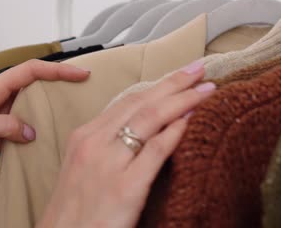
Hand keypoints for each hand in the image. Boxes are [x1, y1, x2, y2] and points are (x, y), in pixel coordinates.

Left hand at [0, 60, 89, 187]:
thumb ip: (5, 127)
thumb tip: (30, 131)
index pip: (29, 72)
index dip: (56, 70)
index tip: (77, 73)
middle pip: (34, 87)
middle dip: (58, 84)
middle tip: (81, 88)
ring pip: (30, 110)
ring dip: (48, 111)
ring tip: (69, 112)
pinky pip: (22, 132)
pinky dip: (35, 134)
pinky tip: (45, 138)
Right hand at [39, 61, 215, 227]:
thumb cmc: (75, 211)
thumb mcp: (85, 168)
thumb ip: (110, 146)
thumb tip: (143, 131)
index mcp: (85, 136)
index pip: (127, 101)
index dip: (156, 85)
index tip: (178, 75)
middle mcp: (94, 143)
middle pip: (141, 102)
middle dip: (173, 83)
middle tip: (198, 68)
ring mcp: (108, 163)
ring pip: (150, 118)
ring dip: (182, 99)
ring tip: (206, 88)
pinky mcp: (125, 188)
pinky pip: (156, 150)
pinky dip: (176, 131)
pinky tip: (193, 118)